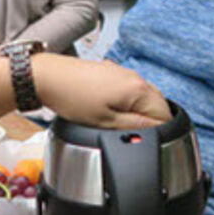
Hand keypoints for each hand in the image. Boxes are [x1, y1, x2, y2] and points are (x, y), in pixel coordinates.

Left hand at [30, 54, 169, 128]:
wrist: (47, 77)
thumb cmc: (70, 97)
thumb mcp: (104, 123)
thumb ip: (135, 127)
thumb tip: (157, 130)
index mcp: (138, 89)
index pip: (166, 115)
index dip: (159, 133)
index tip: (144, 142)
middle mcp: (134, 77)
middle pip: (158, 105)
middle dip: (151, 123)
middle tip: (132, 136)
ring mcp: (124, 73)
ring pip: (144, 98)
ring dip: (140, 113)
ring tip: (119, 125)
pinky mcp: (112, 73)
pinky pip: (131, 91)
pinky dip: (128, 103)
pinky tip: (112, 112)